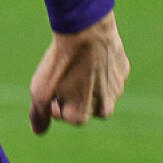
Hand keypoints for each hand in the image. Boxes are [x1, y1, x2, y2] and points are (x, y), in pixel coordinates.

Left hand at [29, 9, 128, 134]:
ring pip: (97, 90)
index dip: (53, 101)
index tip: (52, 86)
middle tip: (64, 75)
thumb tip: (38, 131)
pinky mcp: (123, 70)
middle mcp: (105, 107)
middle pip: (83, 105)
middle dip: (72, 94)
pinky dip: (98, 66)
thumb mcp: (40, 90)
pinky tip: (89, 54)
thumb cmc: (61, 63)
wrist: (86, 31)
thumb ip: (39, 114)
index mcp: (84, 115)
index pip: (65, 116)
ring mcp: (117, 88)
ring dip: (86, 81)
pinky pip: (108, 73)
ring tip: (76, 63)